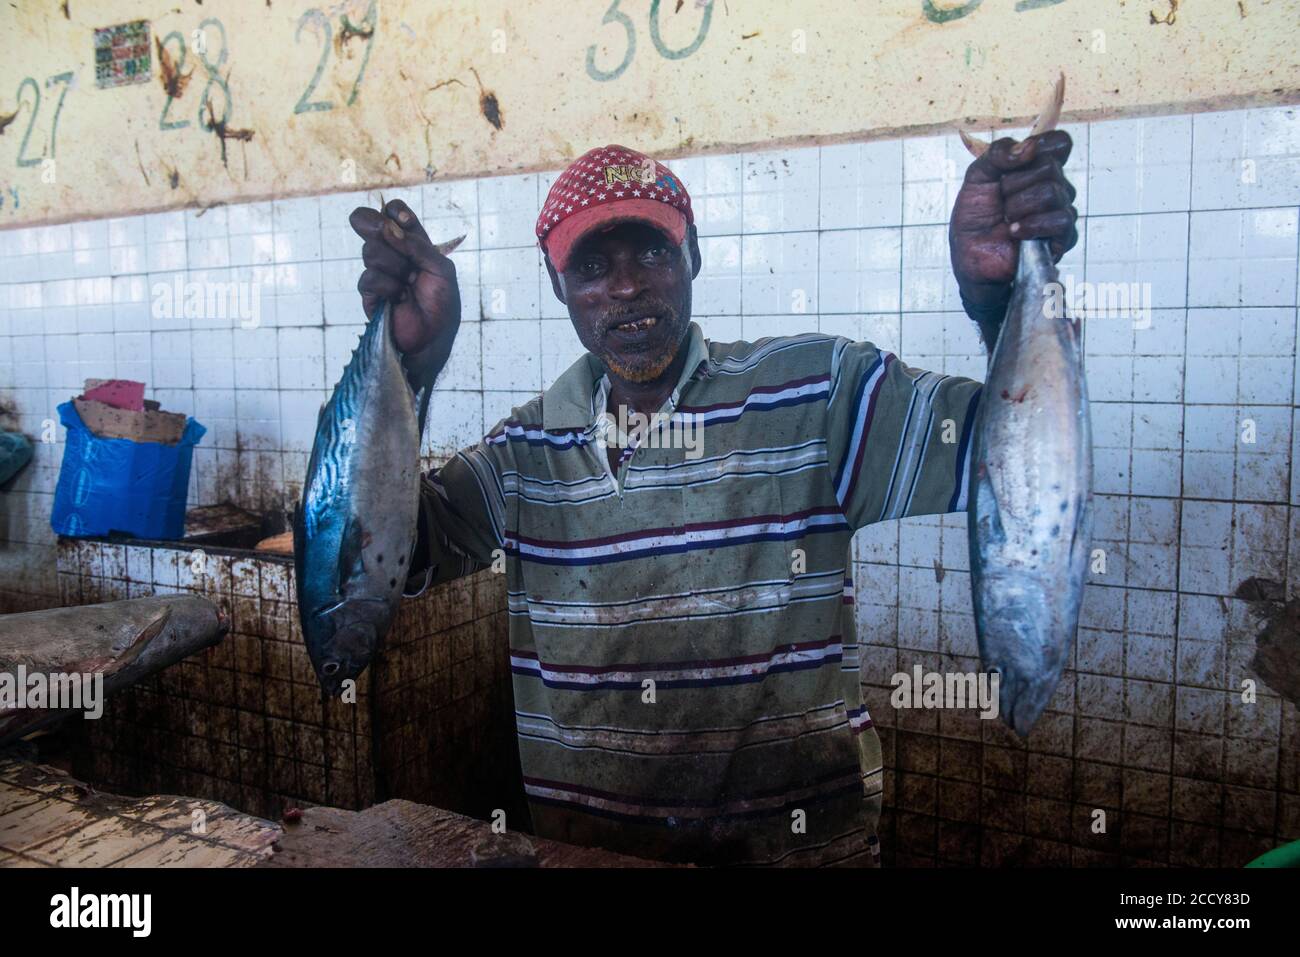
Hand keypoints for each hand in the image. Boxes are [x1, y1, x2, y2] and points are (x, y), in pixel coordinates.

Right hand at [350, 199, 461, 378]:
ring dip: (395, 266)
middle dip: (378, 227)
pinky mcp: (369, 292)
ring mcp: (379, 271)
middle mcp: (393, 253)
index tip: (405, 223)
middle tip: (388, 236)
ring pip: (371, 251)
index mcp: (412, 242)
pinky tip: (399, 298)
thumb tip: (388, 228)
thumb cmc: (443, 304)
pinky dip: (389, 287)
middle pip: (369, 222)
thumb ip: (418, 246)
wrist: (433, 338)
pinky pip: (369, 277)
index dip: (395, 212)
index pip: (393, 212)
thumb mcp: (442, 269)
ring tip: (408, 284)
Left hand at [949, 130, 1078, 315]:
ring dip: (1018, 206)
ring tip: (1006, 219)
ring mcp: (1060, 210)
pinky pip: (1060, 220)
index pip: (1060, 143)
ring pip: (1052, 192)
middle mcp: (1054, 185)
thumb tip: (1030, 147)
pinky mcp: (1063, 236)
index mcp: (1036, 167)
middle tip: (1001, 201)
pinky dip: (1031, 225)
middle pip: (1050, 167)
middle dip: (1014, 184)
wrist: (971, 257)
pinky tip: (1014, 232)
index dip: (1044, 145)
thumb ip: (998, 154)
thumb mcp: (976, 178)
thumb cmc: (975, 218)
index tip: (1020, 159)